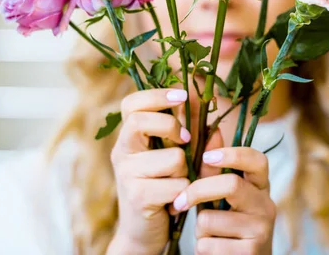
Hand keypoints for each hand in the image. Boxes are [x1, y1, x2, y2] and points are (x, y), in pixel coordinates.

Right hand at [107, 89, 190, 254]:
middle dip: (171, 126)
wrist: (143, 234)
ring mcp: (126, 175)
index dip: (156, 95)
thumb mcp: (175, 157)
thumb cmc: (163, 189)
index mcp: (129, 138)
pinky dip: (184, 192)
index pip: (131, 104)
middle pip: (139, 121)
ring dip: (186, 171)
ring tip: (178, 183)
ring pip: (172, 158)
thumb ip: (190, 133)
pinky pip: (176, 184)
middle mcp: (122, 152)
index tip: (182, 95)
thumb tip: (206, 106)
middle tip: (184, 140)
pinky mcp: (138, 197)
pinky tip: (176, 201)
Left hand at [170, 145, 274, 254]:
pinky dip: (202, 247)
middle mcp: (266, 206)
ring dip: (200, 228)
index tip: (207, 156)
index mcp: (260, 186)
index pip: (257, 159)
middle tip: (179, 201)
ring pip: (211, 219)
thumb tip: (212, 130)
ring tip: (208, 234)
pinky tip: (213, 250)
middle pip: (230, 184)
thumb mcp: (222, 197)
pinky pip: (208, 244)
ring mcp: (261, 231)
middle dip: (198, 191)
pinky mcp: (250, 254)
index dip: (232, 153)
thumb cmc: (227, 225)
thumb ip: (214, 169)